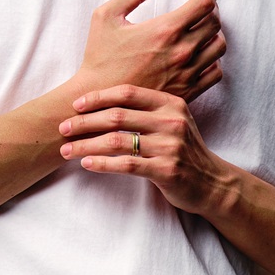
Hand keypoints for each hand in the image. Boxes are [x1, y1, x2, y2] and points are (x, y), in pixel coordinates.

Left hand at [58, 85, 226, 215]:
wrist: (212, 182)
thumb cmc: (182, 149)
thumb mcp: (172, 120)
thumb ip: (145, 110)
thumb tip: (100, 104)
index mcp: (170, 103)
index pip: (127, 93)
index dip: (99, 97)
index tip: (76, 104)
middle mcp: (171, 120)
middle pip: (118, 116)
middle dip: (85, 122)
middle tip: (63, 128)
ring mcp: (170, 146)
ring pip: (118, 141)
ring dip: (87, 144)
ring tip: (67, 149)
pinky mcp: (167, 170)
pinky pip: (127, 165)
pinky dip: (103, 163)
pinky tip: (86, 163)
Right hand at [77, 0, 224, 101]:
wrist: (99, 97)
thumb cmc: (100, 57)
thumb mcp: (106, 17)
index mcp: (165, 29)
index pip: (204, 4)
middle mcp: (181, 51)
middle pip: (215, 23)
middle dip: (212, 9)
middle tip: (203, 7)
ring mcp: (186, 73)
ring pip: (219, 47)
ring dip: (214, 34)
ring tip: (202, 30)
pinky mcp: (187, 91)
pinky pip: (215, 72)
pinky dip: (213, 60)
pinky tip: (200, 55)